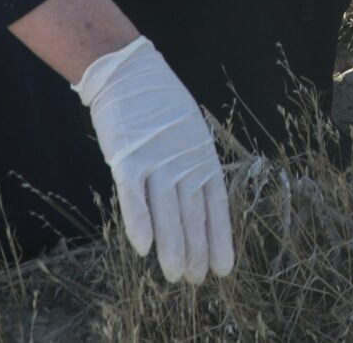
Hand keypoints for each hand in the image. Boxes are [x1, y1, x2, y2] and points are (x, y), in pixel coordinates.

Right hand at [75, 37, 234, 283]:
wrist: (130, 72)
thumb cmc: (160, 106)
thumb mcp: (186, 135)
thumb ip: (190, 168)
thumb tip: (194, 206)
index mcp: (201, 157)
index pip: (215, 206)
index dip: (219, 237)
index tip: (224, 267)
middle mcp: (183, 162)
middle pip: (192, 214)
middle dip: (197, 250)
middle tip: (198, 279)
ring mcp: (156, 160)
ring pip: (167, 212)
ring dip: (173, 245)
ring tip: (178, 274)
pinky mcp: (128, 157)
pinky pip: (134, 196)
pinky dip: (140, 221)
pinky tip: (144, 247)